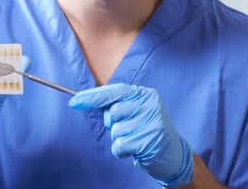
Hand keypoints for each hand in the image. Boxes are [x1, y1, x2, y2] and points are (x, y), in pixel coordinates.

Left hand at [69, 84, 193, 187]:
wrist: (173, 155)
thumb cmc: (148, 131)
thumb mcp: (137, 112)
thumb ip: (117, 105)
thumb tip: (84, 100)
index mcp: (146, 94)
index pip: (115, 92)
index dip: (93, 97)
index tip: (74, 102)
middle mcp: (150, 105)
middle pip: (113, 113)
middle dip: (113, 124)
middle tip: (128, 129)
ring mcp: (152, 122)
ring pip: (115, 131)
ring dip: (120, 139)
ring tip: (135, 140)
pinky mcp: (149, 141)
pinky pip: (119, 146)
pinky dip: (121, 152)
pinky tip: (135, 151)